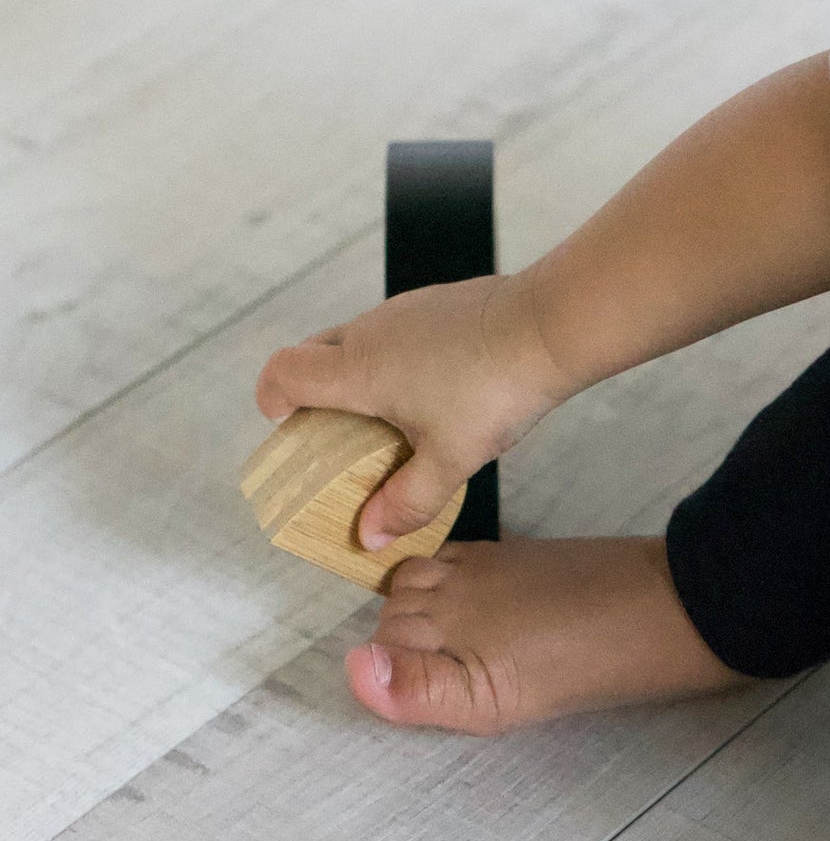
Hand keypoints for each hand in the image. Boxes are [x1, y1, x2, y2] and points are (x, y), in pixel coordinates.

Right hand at [255, 271, 571, 548]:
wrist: (546, 327)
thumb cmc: (494, 392)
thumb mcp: (450, 460)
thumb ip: (407, 501)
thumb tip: (370, 537)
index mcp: (358, 369)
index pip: (283, 372)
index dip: (272, 397)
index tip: (283, 425)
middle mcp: (370, 331)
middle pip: (313, 353)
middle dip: (310, 390)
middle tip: (336, 432)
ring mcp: (402, 311)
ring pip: (355, 339)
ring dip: (355, 374)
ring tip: (389, 419)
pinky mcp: (434, 303)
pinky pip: (394, 331)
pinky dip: (392, 358)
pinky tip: (434, 389)